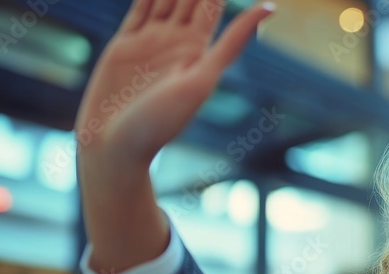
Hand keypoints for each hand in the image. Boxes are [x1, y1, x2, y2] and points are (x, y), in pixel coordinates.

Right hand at [75, 0, 274, 164]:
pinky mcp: (125, 44)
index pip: (212, 2)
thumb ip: (232, 41)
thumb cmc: (162, 121)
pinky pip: (139, 7)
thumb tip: (270, 7)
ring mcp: (151, 41)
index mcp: (200, 49)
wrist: (117, 145)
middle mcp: (177, 41)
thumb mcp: (203, 78)